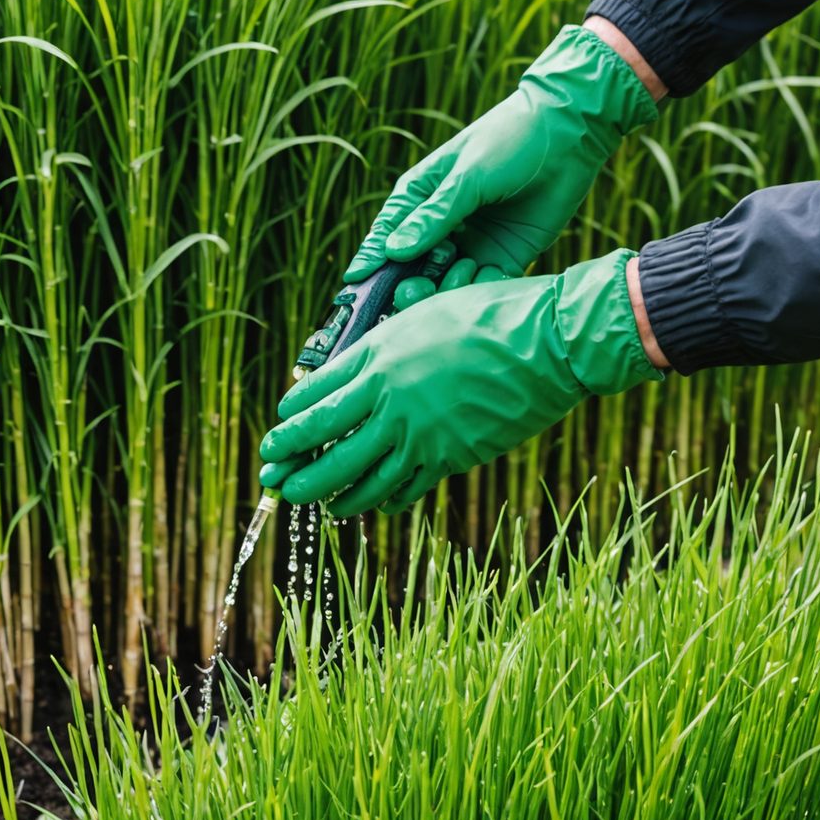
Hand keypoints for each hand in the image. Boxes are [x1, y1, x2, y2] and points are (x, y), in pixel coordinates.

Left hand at [258, 249, 663, 515]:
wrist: (545, 342)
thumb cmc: (491, 314)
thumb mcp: (428, 314)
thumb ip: (392, 344)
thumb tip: (369, 366)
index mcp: (379, 356)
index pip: (318, 394)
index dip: (292, 418)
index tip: (277, 432)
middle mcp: (389, 398)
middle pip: (324, 443)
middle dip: (293, 466)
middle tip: (274, 479)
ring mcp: (418, 433)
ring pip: (359, 476)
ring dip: (332, 494)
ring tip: (319, 504)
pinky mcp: (449, 458)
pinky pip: (404, 488)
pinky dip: (384, 500)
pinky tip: (375, 505)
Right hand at [344, 25, 658, 292]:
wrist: (568, 136)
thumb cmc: (508, 143)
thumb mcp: (467, 178)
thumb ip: (434, 218)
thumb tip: (393, 252)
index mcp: (420, 196)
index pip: (386, 236)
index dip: (370, 262)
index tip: (354, 286)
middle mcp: (441, 224)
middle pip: (412, 268)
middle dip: (407, 284)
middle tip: (409, 293)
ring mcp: (472, 242)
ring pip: (445, 281)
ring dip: (445, 286)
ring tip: (459, 270)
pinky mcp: (504, 256)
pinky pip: (481, 284)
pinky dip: (477, 286)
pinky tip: (481, 272)